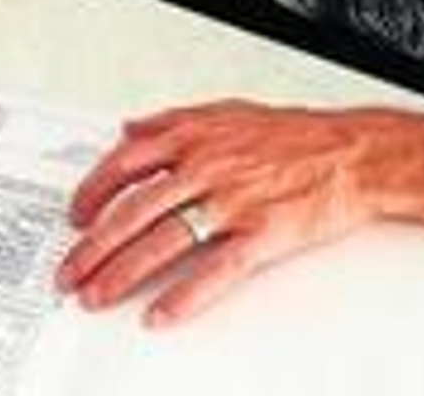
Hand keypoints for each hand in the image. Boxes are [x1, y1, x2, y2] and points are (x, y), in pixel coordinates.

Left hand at [55, 100, 388, 328]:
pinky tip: (160, 313)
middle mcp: (205, 167)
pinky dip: (184, 296)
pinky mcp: (261, 235)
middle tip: (70, 270)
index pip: (124, 165)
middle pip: (133, 212)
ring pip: (162, 242)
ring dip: (122, 273)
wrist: (353, 155)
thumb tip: (129, 128)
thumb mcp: (226, 110)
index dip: (92, 193)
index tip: (76, 215)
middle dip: (93, 246)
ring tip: (97, 295)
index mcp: (192, 137)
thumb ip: (172, 120)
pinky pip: (214, 271)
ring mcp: (231, 203)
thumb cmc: (295, 135)